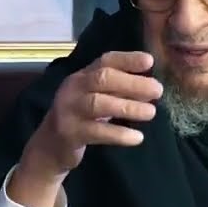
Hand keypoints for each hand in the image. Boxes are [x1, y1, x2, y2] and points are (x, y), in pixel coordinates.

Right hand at [8, 51, 162, 206]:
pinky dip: (119, 134)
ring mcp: (68, 110)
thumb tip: (150, 87)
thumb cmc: (80, 119)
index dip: (127, 59)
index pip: (105, 61)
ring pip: (99, 103)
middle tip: (157, 91)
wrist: (50, 147)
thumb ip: (117, 91)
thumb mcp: (96, 100)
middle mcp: (73, 89)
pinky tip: (138, 137)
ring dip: (129, 107)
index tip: (150, 61)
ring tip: (151, 113)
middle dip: (132, 83)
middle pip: (103, 79)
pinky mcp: (69, 133)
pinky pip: (97, 131)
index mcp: (81, 76)